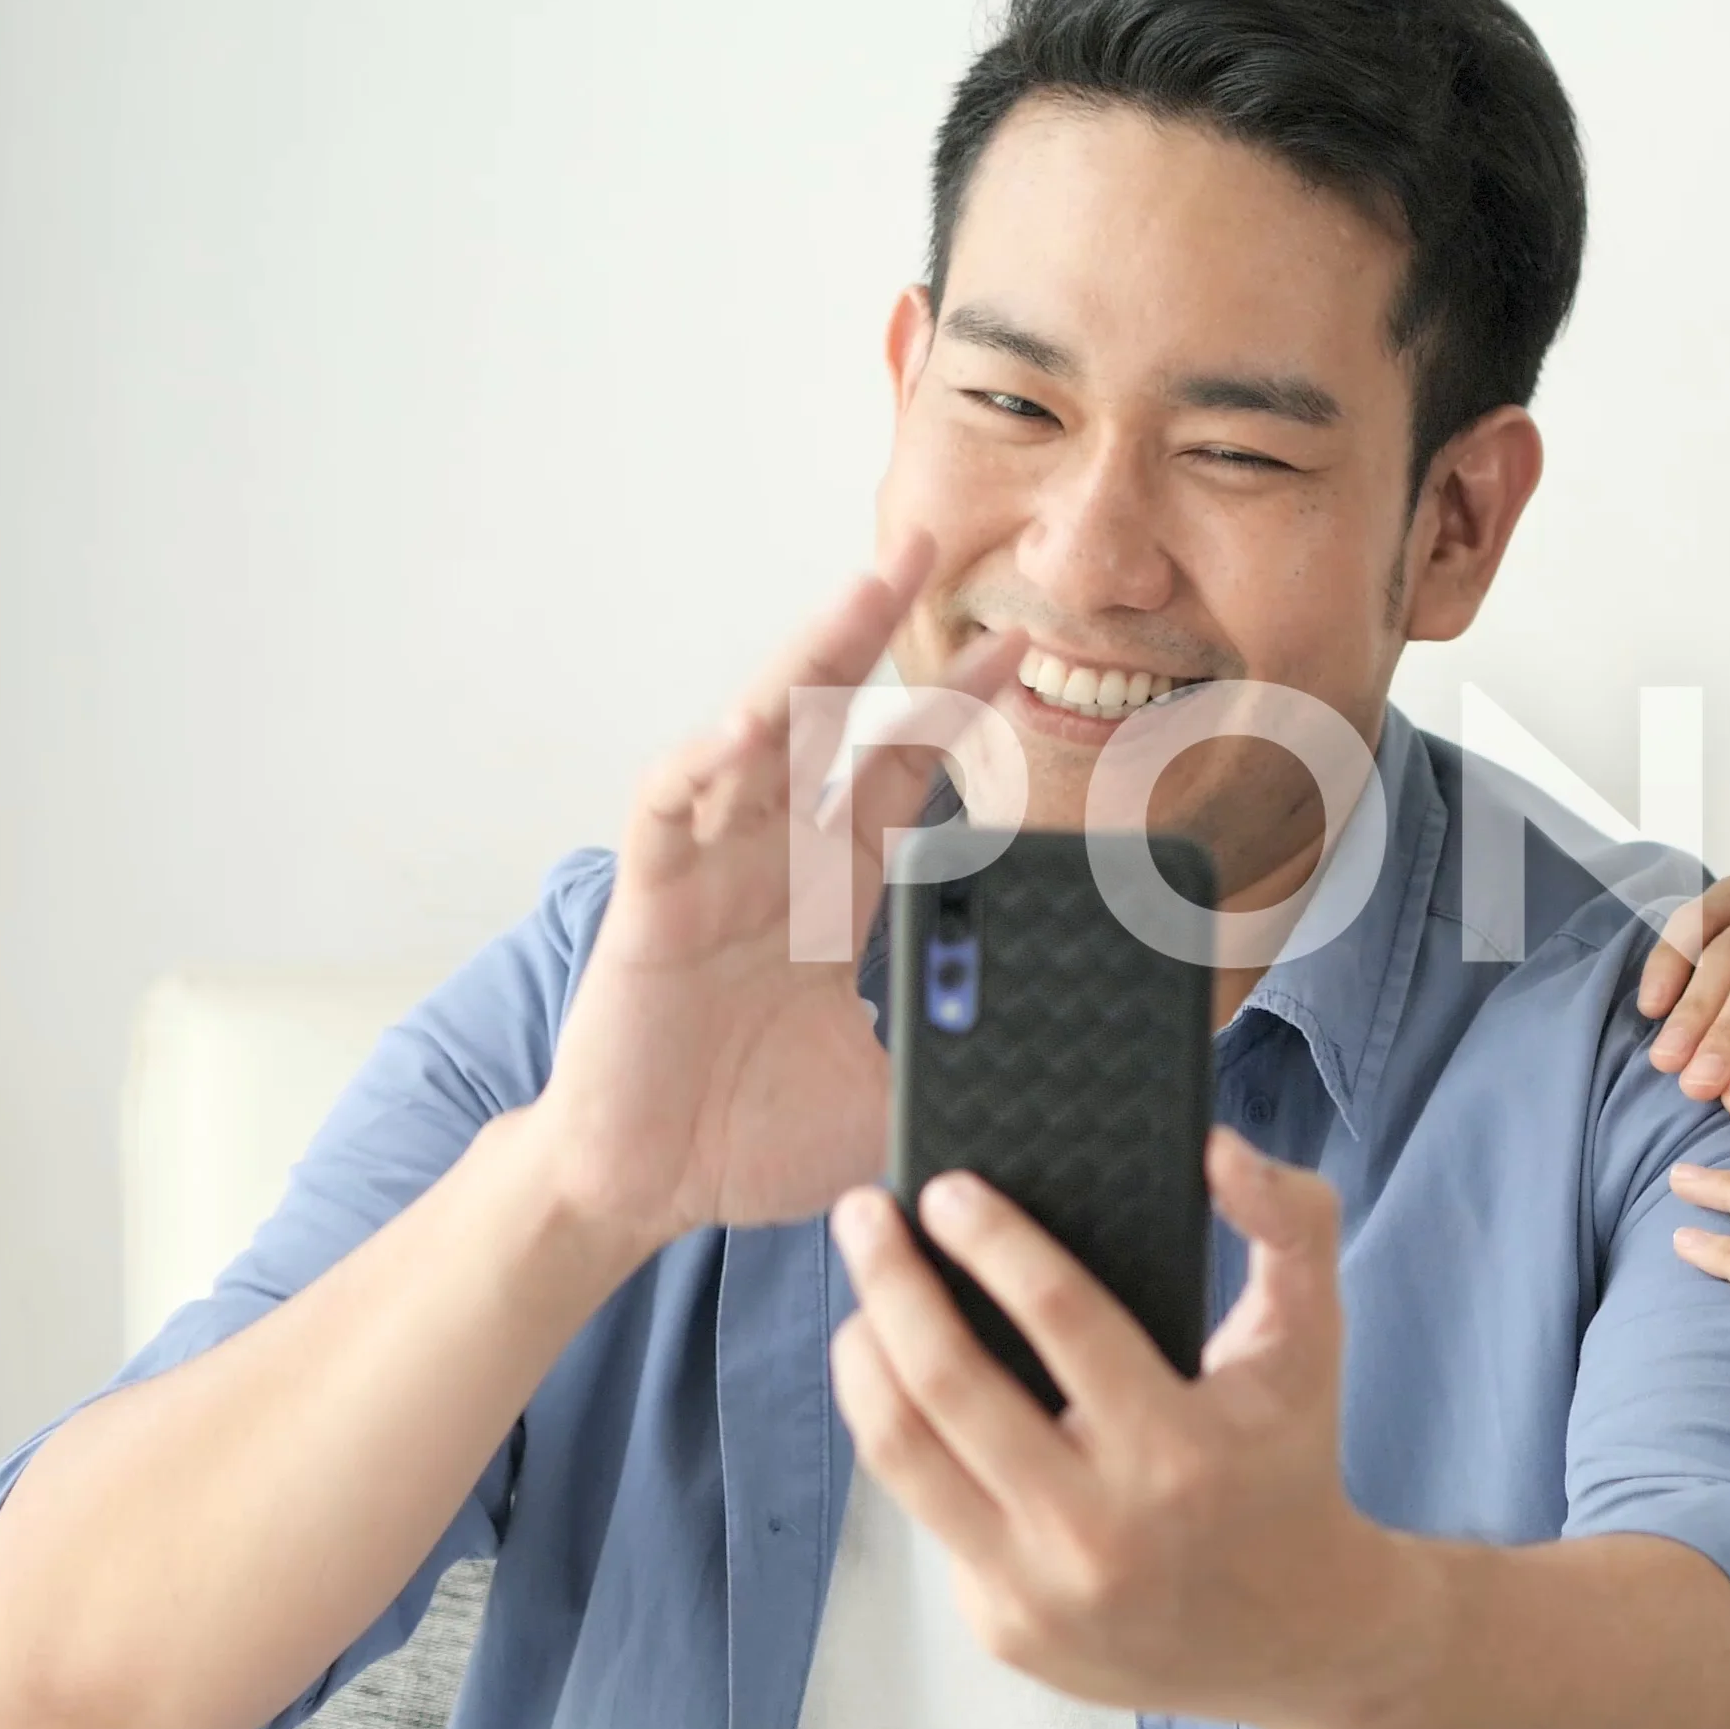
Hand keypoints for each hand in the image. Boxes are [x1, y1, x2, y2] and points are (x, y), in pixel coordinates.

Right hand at [528, 534, 1027, 1254]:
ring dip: (801, 663)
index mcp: (842, 885)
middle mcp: (779, 854)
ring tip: (853, 598)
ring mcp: (711, 867)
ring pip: (756, 735)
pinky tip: (743, 738)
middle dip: (872, 626)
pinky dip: (702, 770)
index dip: (958, 705)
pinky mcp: (650, 902)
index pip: (906, 766)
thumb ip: (969, 1058)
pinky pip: (671, 814)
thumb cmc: (757, 1133)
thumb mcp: (896, 1091)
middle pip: (831, 714)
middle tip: (926, 543)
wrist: (650, 1186)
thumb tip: (1080, 1068)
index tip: (1026, 644)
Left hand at [826, 1129, 1408, 1727]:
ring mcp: (1038, 1588)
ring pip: (902, 1452)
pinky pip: (925, 1510)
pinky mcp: (1000, 1625)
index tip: (944, 1188)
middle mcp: (1100, 1527)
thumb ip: (1290, 1220)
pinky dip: (909, 1436)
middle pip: (948, 1381)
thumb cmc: (1288, 1460)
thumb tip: (1211, 1146)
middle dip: (889, 1278)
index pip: (1061, 1317)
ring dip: (863, 1358)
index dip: (991, 1240)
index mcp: (1179, 1448)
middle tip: (862, 1213)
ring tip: (862, 1301)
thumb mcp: (1314, 1336)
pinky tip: (906, 1391)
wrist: (1294, 1636)